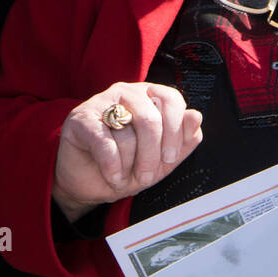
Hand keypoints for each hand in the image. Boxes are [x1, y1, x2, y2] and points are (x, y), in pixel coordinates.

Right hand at [53, 81, 202, 222]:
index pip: (172, 100)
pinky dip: (112, 166)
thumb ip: (184, 140)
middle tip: (146, 177)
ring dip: (128, 166)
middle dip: (151, 156)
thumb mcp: (162, 160)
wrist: (89, 183)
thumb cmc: (127, 166)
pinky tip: (112, 175)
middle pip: (150, 119)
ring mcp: (102, 102)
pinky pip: (104, 142)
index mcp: (150, 97)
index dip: (175, 132)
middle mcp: (128, 92)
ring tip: (123, 176)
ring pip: (127, 134)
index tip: (170, 158)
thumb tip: (196, 116)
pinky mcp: (81, 118)